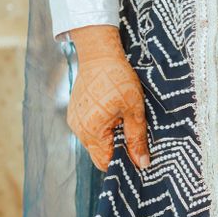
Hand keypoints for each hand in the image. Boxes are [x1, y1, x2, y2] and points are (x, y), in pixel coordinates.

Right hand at [67, 25, 149, 171]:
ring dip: (110, 137)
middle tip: (134, 136)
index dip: (123, 162)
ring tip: (124, 121)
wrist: (99, 53)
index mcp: (92, 131)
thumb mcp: (134, 108)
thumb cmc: (118, 78)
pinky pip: (89, 129)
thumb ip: (137, 138)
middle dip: (117, 149)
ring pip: (95, 141)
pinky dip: (102, 127)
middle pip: (99, 153)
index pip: (106, 162)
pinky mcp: (74, 112)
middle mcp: (79, 129)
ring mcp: (74, 120)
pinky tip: (113, 113)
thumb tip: (143, 163)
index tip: (139, 157)